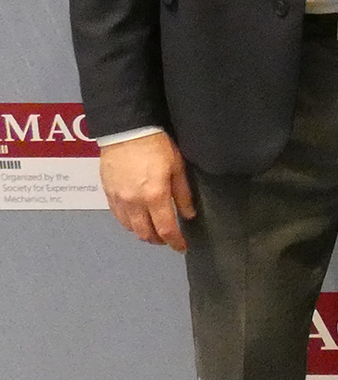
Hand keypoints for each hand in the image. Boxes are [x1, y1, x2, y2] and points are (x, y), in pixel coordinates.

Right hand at [99, 132, 194, 252]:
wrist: (126, 132)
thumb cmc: (157, 146)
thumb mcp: (177, 167)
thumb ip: (183, 193)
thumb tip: (188, 215)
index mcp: (155, 196)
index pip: (166, 229)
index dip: (175, 242)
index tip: (182, 247)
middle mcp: (134, 203)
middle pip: (145, 234)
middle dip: (159, 240)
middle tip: (169, 238)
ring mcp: (119, 200)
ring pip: (130, 228)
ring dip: (143, 233)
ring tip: (154, 229)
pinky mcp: (108, 195)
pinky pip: (119, 217)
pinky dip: (130, 223)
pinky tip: (138, 219)